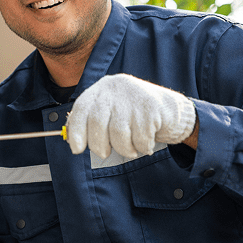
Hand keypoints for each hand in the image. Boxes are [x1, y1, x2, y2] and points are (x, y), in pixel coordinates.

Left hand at [67, 74, 195, 158]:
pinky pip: (140, 138)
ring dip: (124, 149)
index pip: (82, 108)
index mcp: (101, 90)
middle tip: (105, 152)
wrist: (170, 109)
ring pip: (119, 134)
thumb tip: (72, 141)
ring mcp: (134, 97)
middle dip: (100, 146)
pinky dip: (142, 146)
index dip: (76, 131)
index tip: (76, 149)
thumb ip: (91, 123)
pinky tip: (146, 141)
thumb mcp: (110, 113)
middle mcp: (115, 89)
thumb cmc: (134, 115)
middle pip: (97, 123)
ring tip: (131, 146)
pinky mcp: (151, 108)